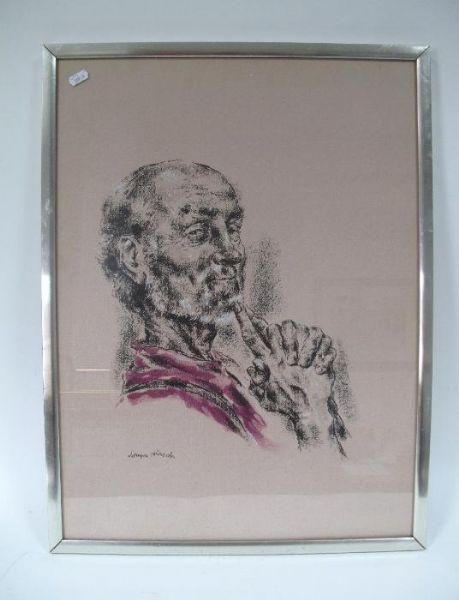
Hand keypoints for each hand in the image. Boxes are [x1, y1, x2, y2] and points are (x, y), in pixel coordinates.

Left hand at [234, 305, 345, 448]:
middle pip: (280, 327)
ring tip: (303, 366)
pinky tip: (318, 370)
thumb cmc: (285, 403)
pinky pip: (324, 340)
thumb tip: (257, 364)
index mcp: (269, 356)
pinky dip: (322, 356)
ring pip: (303, 328)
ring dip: (305, 348)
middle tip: (289, 363)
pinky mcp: (322, 350)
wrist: (309, 411)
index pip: (253, 335)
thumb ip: (258, 383)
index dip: (244, 320)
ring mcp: (304, 347)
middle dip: (285, 342)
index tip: (236, 306)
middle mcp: (284, 348)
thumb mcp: (267, 397)